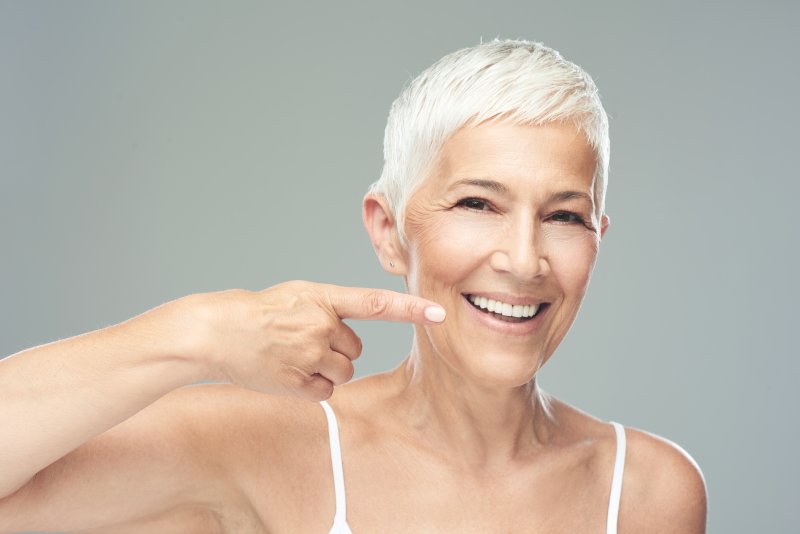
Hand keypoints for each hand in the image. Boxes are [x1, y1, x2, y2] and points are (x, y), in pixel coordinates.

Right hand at [190, 280, 445, 400]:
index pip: (376, 303)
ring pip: (343, 371)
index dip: (410, 309)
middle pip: (355, 349)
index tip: (438, 313)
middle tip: (304, 342)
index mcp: (322, 297)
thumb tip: (350, 332)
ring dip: (326, 369)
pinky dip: (311, 386)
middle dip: (336, 349)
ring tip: (294, 357)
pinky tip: (289, 373)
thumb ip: (329, 308)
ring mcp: (309, 354)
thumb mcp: (296, 295)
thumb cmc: (258, 312)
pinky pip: (325, 391)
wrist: (217, 331)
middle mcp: (321, 324)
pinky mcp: (298, 381)